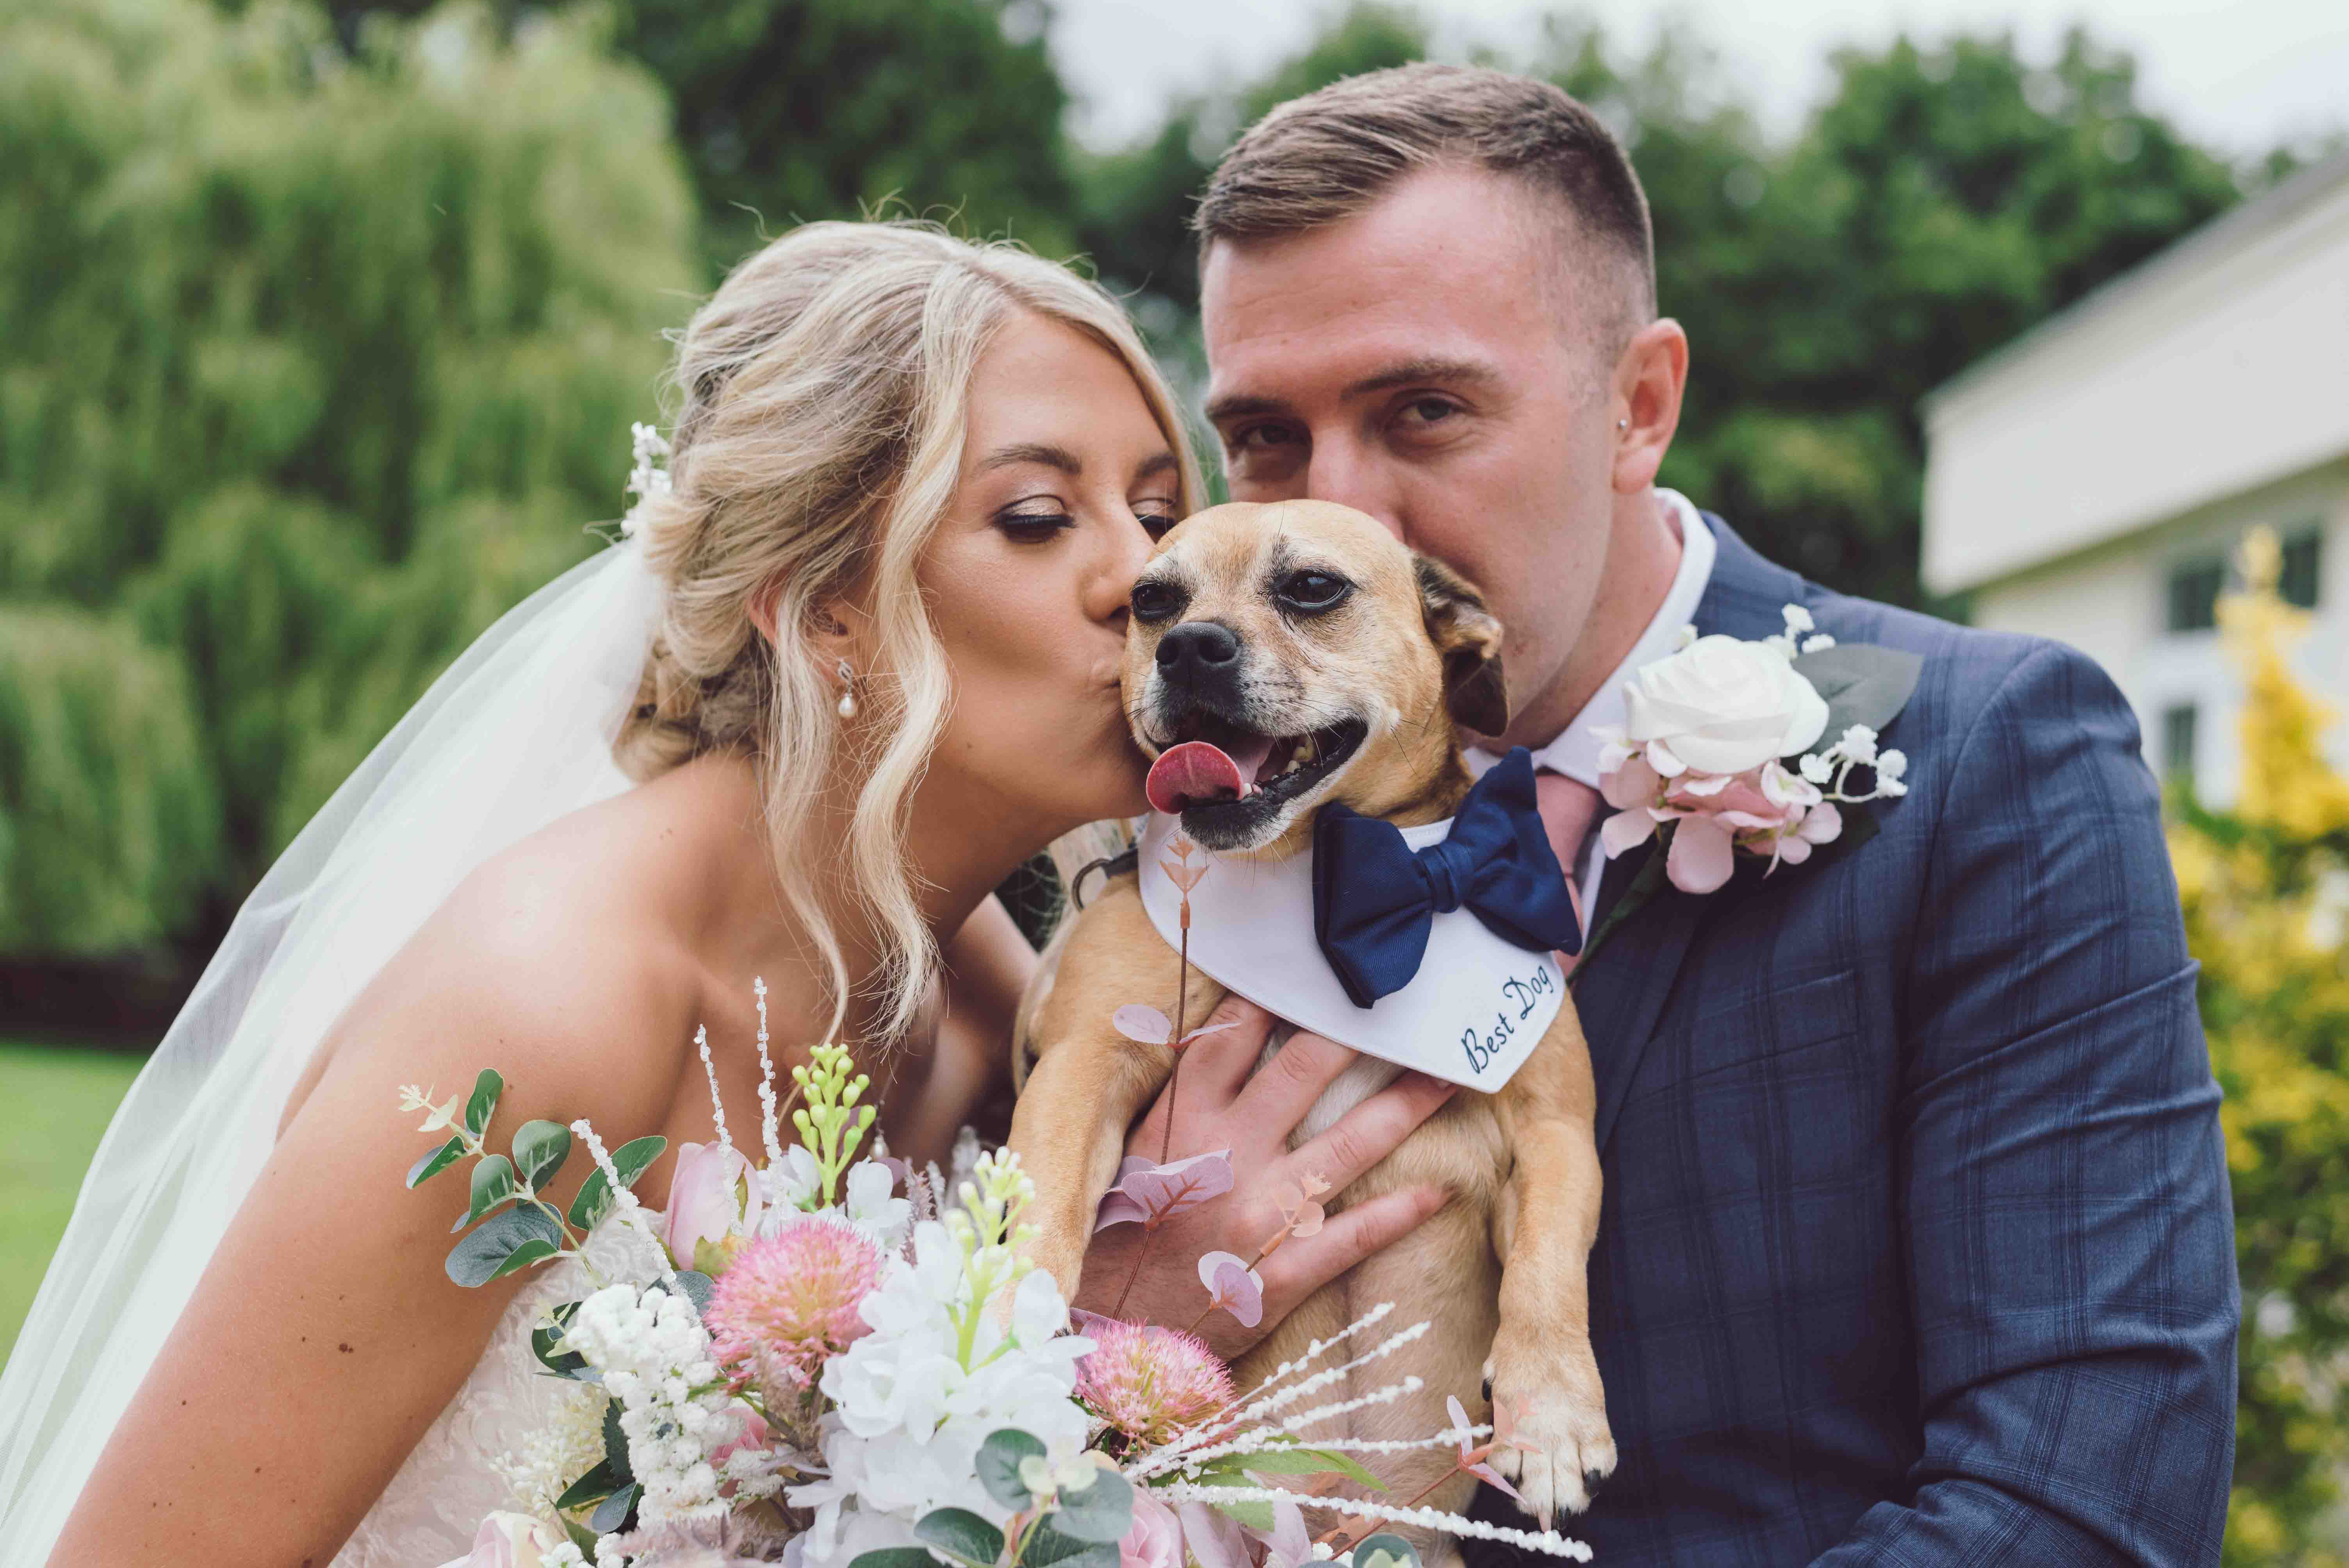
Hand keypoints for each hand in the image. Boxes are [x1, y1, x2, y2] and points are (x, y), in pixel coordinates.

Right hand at [1075, 994, 1455, 1361]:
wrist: (1104, 1342)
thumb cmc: (1114, 1246)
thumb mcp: (1126, 1162)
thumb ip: (1169, 1110)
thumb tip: (1207, 1048)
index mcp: (1178, 1124)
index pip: (1232, 1036)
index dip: (1276, 996)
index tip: (1318, 972)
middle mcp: (1225, 1157)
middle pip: (1302, 1070)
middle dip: (1355, 1032)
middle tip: (1404, 1006)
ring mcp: (1259, 1216)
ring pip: (1348, 1144)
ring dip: (1405, 1107)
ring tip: (1448, 1079)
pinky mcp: (1282, 1274)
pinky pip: (1354, 1235)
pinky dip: (1400, 1212)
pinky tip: (1439, 1191)